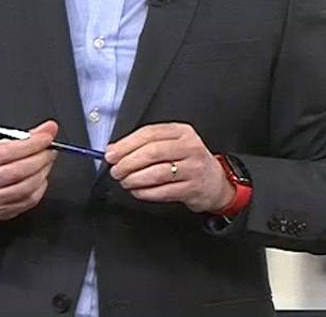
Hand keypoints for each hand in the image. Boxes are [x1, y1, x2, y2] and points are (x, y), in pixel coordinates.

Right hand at [0, 120, 57, 221]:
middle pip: (19, 170)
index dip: (31, 144)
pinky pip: (30, 199)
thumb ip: (24, 137)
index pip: (8, 152)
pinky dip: (40, 186)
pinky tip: (40, 177)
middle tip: (51, 149)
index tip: (46, 136)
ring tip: (47, 162)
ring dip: (43, 171)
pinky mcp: (6, 210)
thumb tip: (48, 129)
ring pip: (26, 187)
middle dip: (41, 157)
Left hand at [105, 123, 233, 213]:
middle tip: (116, 170)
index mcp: (182, 131)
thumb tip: (115, 150)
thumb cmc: (188, 161)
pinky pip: (163, 191)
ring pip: (156, 173)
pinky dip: (145, 192)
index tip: (112, 153)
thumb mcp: (174, 144)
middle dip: (128, 162)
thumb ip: (147, 144)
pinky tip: (137, 191)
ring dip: (134, 179)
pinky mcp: (192, 188)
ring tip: (125, 181)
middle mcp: (190, 147)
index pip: (150, 133)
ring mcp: (193, 168)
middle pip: (152, 152)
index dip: (126, 144)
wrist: (214, 182)